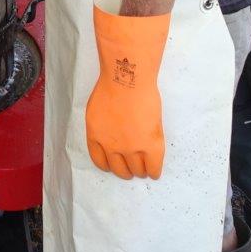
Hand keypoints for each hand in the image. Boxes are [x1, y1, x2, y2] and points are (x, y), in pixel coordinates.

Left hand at [85, 5, 170, 179]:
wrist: (127, 80)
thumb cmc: (111, 85)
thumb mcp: (96, 109)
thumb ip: (102, 126)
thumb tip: (113, 134)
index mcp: (95, 136)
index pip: (100, 161)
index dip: (109, 165)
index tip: (115, 165)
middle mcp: (111, 146)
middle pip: (119, 169)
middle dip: (126, 170)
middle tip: (132, 168)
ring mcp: (131, 148)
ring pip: (136, 170)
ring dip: (140, 171)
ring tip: (145, 169)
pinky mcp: (150, 145)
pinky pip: (153, 166)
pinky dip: (154, 172)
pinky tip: (155, 172)